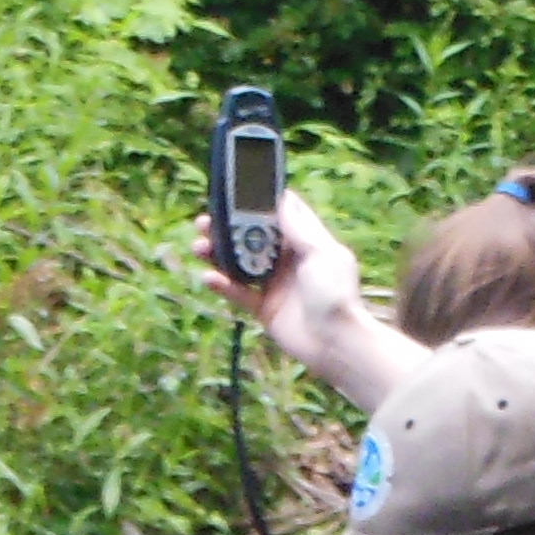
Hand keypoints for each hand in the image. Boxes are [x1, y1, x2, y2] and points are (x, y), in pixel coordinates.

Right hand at [194, 186, 398, 402]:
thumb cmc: (336, 295)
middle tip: (205, 220)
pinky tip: (209, 277)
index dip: (260, 204)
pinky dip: (223, 285)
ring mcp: (275, 285)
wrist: (336, 342)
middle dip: (228, 229)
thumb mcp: (322, 254)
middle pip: (253, 239)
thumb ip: (300, 229)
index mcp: (305, 244)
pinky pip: (239, 293)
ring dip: (218, 254)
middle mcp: (288, 262)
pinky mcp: (265, 308)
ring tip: (199, 246)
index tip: (237, 192)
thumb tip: (284, 199)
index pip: (280, 217)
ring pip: (240, 264)